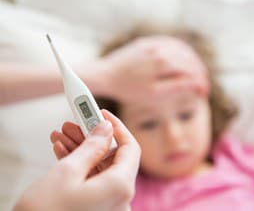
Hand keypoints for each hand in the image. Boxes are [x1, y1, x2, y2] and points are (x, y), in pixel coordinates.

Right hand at [14, 110, 140, 210]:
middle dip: (92, 137)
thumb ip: (92, 147)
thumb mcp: (67, 172)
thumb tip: (106, 128)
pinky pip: (94, 181)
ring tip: (62, 135)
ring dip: (82, 150)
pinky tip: (63, 151)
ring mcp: (109, 205)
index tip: (102, 113)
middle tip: (75, 122)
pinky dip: (80, 166)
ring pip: (101, 168)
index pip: (130, 147)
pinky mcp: (97, 208)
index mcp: (121, 187)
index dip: (117, 127)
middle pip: (113, 157)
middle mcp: (120, 198)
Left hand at [85, 36, 208, 102]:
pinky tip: (184, 59)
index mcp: (163, 63)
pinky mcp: (147, 42)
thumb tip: (196, 84)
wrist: (105, 76)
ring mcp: (153, 43)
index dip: (201, 83)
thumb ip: (177, 86)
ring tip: (197, 74)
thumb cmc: (128, 89)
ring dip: (193, 61)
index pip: (191, 71)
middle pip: (189, 59)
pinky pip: (169, 42)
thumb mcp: (154, 93)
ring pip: (182, 49)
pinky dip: (181, 51)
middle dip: (200, 73)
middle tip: (203, 86)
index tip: (204, 93)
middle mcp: (160, 49)